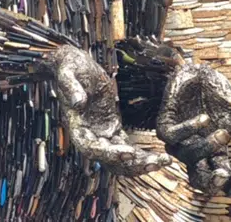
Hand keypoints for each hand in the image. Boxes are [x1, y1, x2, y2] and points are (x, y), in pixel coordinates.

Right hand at [42, 45, 173, 175]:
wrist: (75, 65)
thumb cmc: (70, 67)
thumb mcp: (68, 72)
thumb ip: (71, 87)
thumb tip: (78, 102)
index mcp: (77, 126)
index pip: (91, 148)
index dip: (109, 154)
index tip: (128, 153)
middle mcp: (89, 135)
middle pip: (109, 160)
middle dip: (131, 164)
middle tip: (155, 163)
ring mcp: (102, 133)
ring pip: (120, 158)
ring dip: (140, 163)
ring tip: (163, 161)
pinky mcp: (112, 128)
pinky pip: (127, 147)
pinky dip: (141, 154)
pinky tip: (159, 156)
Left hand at [156, 60, 230, 197]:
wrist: (199, 72)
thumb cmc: (218, 94)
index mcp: (215, 153)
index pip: (222, 179)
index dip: (230, 186)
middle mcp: (196, 151)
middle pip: (199, 180)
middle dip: (211, 182)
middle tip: (222, 174)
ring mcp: (180, 141)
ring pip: (188, 157)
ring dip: (208, 146)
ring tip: (224, 132)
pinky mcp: (166, 126)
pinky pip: (172, 137)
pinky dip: (189, 129)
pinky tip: (204, 119)